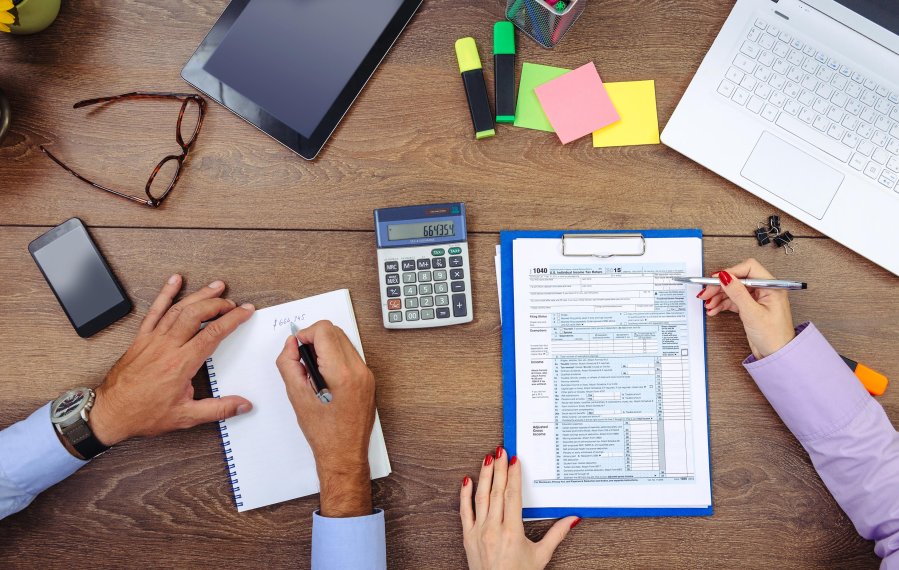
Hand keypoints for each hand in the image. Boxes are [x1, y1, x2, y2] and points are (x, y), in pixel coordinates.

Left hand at [89, 275, 255, 447]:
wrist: (110, 412)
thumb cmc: (144, 413)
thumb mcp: (185, 417)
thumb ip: (218, 409)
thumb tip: (242, 406)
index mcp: (181, 364)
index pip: (213, 333)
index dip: (233, 319)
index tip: (245, 311)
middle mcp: (167, 347)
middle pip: (196, 314)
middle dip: (218, 304)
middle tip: (232, 303)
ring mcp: (153, 339)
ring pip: (179, 309)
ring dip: (199, 295)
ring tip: (215, 287)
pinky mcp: (141, 338)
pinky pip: (155, 311)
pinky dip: (165, 293)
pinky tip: (174, 281)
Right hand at [276, 320, 375, 517]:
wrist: (345, 456)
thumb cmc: (324, 435)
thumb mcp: (298, 399)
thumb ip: (289, 366)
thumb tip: (291, 345)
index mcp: (343, 375)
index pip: (325, 331)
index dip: (305, 334)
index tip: (296, 348)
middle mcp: (359, 371)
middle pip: (335, 331)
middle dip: (314, 338)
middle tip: (302, 359)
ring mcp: (367, 375)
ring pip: (343, 341)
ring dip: (324, 346)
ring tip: (312, 370)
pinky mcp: (368, 380)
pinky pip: (350, 355)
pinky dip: (334, 356)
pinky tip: (324, 376)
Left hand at [460, 448, 578, 569]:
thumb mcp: (541, 556)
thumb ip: (557, 535)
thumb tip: (573, 519)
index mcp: (512, 532)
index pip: (513, 496)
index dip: (513, 476)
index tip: (515, 461)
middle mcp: (494, 529)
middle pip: (497, 492)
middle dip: (499, 469)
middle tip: (501, 451)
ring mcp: (478, 532)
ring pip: (481, 497)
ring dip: (484, 476)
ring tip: (487, 459)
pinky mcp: (468, 536)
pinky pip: (465, 511)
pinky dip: (465, 495)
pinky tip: (467, 480)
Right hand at [697, 258, 795, 358]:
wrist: (776, 355)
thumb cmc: (774, 337)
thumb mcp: (753, 313)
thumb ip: (738, 293)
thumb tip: (725, 277)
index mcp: (771, 287)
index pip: (748, 269)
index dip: (730, 272)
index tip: (715, 279)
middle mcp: (765, 290)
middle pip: (737, 279)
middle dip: (720, 286)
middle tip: (706, 292)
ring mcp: (756, 299)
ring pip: (733, 290)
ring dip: (718, 296)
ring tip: (709, 304)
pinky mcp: (750, 307)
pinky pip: (733, 301)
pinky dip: (722, 304)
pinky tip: (714, 309)